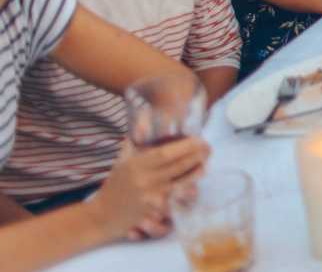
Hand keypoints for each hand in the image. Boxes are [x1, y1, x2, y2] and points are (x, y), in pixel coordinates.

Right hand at [87, 137, 208, 240]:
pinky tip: (195, 181)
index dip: (185, 146)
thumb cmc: (115, 184)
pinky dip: (187, 189)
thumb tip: (146, 116)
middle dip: (197, 156)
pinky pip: (176, 198)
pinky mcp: (156, 211)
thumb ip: (136, 140)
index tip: (199, 139)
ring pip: (181, 182)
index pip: (165, 154)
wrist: (102, 215)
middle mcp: (145, 180)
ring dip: (196, 172)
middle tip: (208, 148)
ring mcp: (151, 198)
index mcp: (136, 165)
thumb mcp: (122, 160)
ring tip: (205, 162)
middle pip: (178, 167)